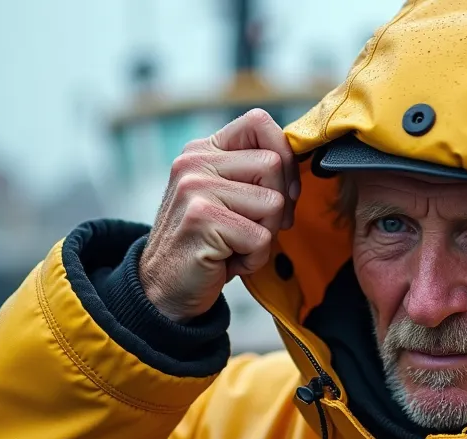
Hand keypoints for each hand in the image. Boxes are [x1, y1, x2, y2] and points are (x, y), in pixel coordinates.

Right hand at [139, 108, 299, 321]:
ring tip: (235, 246)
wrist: (163, 289)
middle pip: (274, 164)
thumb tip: (303, 160)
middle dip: (278, 205)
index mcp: (202, 151)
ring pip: (273, 202)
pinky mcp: (201, 219)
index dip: (285, 154)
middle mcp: (194, 163)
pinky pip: (261, 238)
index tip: (285, 188)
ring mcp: (195, 189)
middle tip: (254, 229)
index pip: (258, 122)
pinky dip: (254, 259)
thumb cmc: (207, 245)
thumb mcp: (228, 199)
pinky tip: (227, 262)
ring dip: (265, 235)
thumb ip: (254, 174)